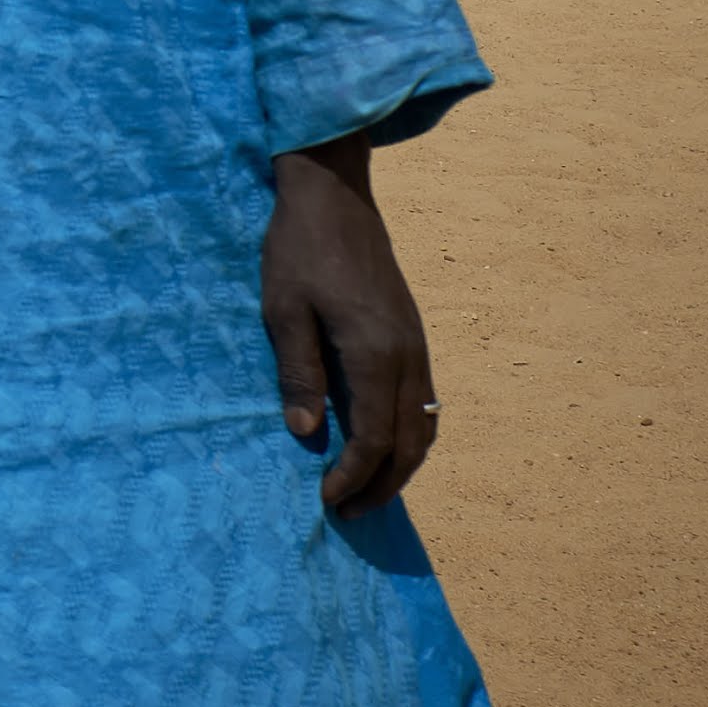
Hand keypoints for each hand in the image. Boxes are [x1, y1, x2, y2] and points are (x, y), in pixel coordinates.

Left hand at [262, 140, 436, 508]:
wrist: (333, 194)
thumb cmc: (298, 248)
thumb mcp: (283, 310)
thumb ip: (298, 372)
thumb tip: (306, 433)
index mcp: (375, 354)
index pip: (375, 439)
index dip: (354, 476)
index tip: (327, 500)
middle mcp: (407, 356)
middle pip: (410, 443)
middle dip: (384, 485)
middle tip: (351, 512)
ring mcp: (416, 345)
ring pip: (424, 425)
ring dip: (401, 464)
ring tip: (367, 486)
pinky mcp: (413, 334)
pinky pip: (424, 401)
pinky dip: (409, 433)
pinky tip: (382, 441)